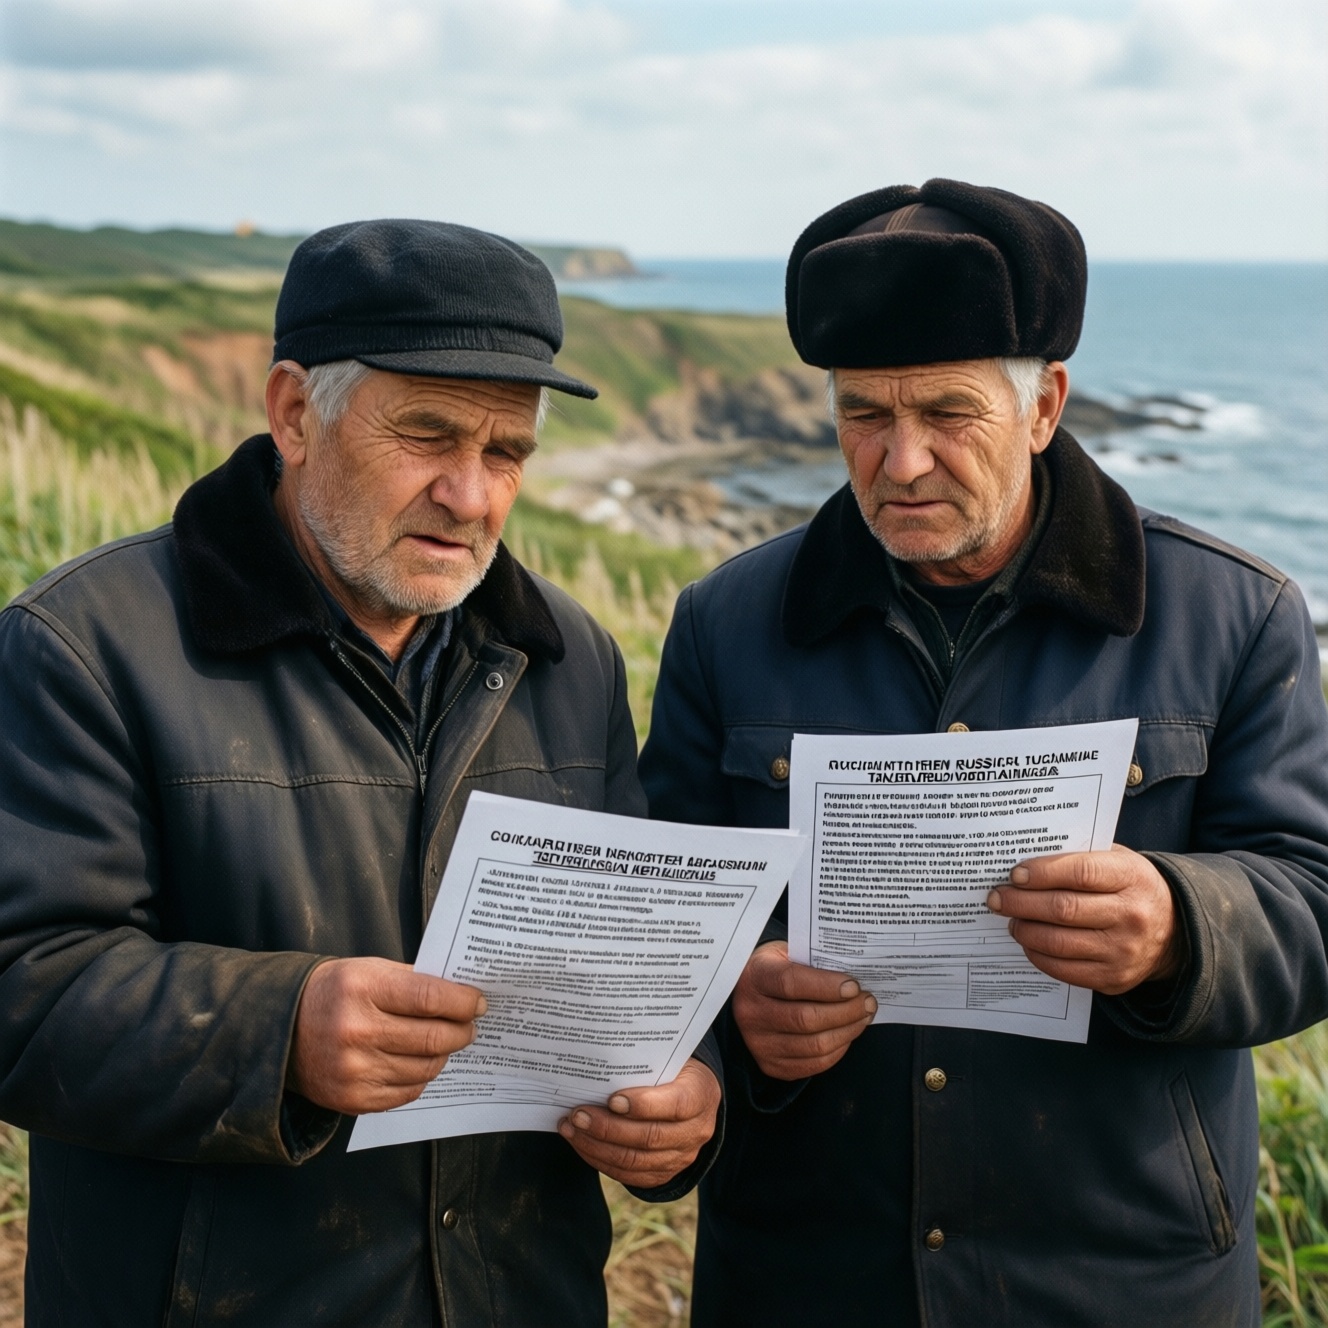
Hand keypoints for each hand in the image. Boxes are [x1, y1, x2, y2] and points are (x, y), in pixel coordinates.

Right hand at [287, 957, 484, 1113]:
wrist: (282, 1030)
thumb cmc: (335, 993)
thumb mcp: (369, 970)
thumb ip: (414, 981)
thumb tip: (461, 994)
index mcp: (363, 989)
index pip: (430, 998)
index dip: (463, 1002)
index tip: (478, 1003)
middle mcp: (357, 1031)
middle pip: (433, 1038)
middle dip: (462, 1031)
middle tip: (469, 1025)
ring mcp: (354, 1070)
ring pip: (425, 1068)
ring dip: (444, 1055)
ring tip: (444, 1042)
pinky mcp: (353, 1100)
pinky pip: (408, 1092)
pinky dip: (421, 1076)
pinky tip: (419, 1062)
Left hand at [558, 1057, 720, 1188]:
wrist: (692, 1096)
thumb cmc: (672, 1069)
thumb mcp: (669, 1057)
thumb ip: (645, 1062)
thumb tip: (602, 1062)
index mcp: (701, 1094)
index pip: (676, 1104)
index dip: (643, 1104)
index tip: (611, 1099)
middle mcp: (696, 1131)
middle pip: (649, 1137)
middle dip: (607, 1128)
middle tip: (577, 1114)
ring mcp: (681, 1157)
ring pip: (635, 1160)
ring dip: (596, 1146)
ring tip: (571, 1128)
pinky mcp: (664, 1173)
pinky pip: (629, 1175)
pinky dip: (600, 1160)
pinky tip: (581, 1143)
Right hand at [731, 941, 876, 1080]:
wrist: (749, 991)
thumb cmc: (777, 968)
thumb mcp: (788, 953)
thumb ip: (815, 962)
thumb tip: (854, 976)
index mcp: (754, 977)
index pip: (790, 983)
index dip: (826, 986)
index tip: (854, 986)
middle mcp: (751, 1012)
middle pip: (806, 1019)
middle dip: (846, 1012)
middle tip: (868, 1002)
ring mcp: (759, 1043)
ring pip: (814, 1045)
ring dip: (847, 1032)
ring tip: (863, 1017)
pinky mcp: (770, 1064)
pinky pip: (813, 1064)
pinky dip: (837, 1050)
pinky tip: (847, 1034)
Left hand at [987, 844, 1180, 995]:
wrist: (1173, 931)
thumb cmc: (1130, 887)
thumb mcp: (1117, 860)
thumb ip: (1078, 857)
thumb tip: (1024, 862)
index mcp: (1132, 878)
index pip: (1080, 872)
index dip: (1042, 873)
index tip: (1014, 874)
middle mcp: (1131, 916)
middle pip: (1063, 909)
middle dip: (1020, 902)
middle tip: (996, 897)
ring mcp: (1123, 951)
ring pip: (1058, 942)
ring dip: (1024, 930)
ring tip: (1011, 919)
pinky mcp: (1113, 979)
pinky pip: (1064, 969)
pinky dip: (1037, 955)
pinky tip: (1028, 941)